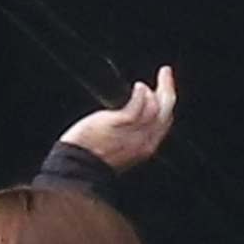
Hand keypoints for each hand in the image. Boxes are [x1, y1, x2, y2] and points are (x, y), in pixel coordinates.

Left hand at [59, 65, 176, 170]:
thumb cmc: (88, 160)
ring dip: (154, 89)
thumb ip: (126, 137)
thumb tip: (127, 122)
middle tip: (165, 74)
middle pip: (165, 111)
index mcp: (143, 149)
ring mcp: (133, 131)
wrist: (76, 169)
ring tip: (143, 84)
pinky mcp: (121, 122)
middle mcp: (143, 141)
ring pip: (156, 106)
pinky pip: (139, 103)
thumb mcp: (115, 150)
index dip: (165, 106)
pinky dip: (141, 92)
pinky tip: (137, 86)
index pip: (163, 124)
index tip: (163, 92)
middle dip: (167, 90)